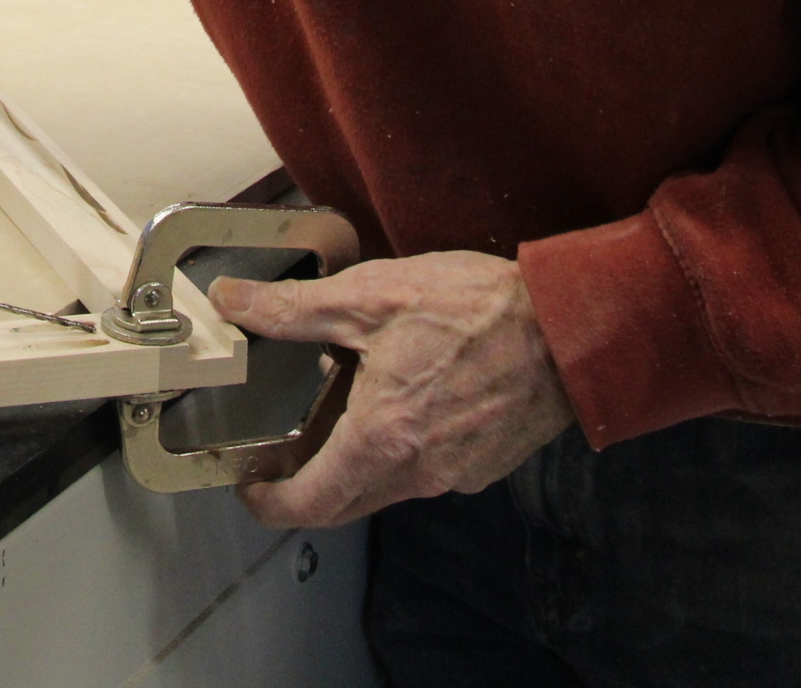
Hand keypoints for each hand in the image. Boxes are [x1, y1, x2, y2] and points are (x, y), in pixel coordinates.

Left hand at [209, 251, 572, 529]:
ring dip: (353, 463)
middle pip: (343, 504)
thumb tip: (234, 303)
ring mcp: (454, 473)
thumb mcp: (371, 296)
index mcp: (381, 438)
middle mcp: (417, 472)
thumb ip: (294, 308)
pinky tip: (399, 399)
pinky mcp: (482, 465)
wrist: (566, 327)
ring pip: (384, 488)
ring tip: (340, 408)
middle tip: (280, 454)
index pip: (309, 503)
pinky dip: (397, 450)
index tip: (250, 486)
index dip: (269, 503)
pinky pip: (424, 472)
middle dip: (304, 487)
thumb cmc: (476, 309)